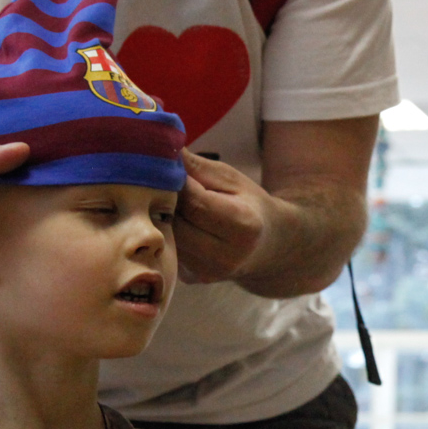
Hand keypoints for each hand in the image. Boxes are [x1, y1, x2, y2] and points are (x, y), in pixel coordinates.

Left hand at [174, 150, 271, 283]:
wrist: (265, 245)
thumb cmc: (248, 204)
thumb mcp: (230, 178)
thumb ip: (196, 167)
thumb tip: (162, 149)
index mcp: (243, 227)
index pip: (194, 202)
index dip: (177, 182)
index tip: (168, 167)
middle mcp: (225, 257)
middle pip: (177, 223)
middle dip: (166, 200)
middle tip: (162, 183)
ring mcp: (207, 273)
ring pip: (168, 237)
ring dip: (162, 217)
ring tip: (168, 201)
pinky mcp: (192, 279)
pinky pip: (168, 249)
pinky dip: (166, 232)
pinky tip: (173, 220)